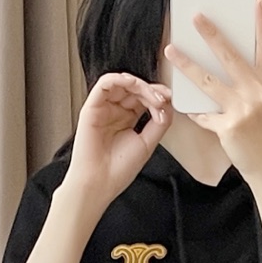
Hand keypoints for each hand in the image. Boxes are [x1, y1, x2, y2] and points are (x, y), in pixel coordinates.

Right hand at [64, 73, 171, 214]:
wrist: (99, 183)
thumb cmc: (118, 170)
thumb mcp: (147, 143)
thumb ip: (159, 123)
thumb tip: (168, 105)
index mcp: (127, 120)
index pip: (144, 98)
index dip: (158, 95)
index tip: (170, 98)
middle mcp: (115, 112)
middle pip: (134, 89)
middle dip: (152, 90)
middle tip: (163, 98)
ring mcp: (103, 109)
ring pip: (121, 83)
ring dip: (139, 85)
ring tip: (152, 96)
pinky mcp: (91, 107)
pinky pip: (104, 83)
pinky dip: (119, 79)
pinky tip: (132, 84)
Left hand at [165, 0, 261, 191]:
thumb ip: (252, 80)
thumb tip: (228, 60)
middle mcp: (258, 92)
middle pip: (231, 56)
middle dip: (211, 34)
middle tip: (196, 17)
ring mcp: (243, 109)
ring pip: (208, 80)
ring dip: (186, 64)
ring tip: (170, 51)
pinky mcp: (229, 126)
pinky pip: (204, 113)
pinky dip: (194, 109)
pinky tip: (184, 104)